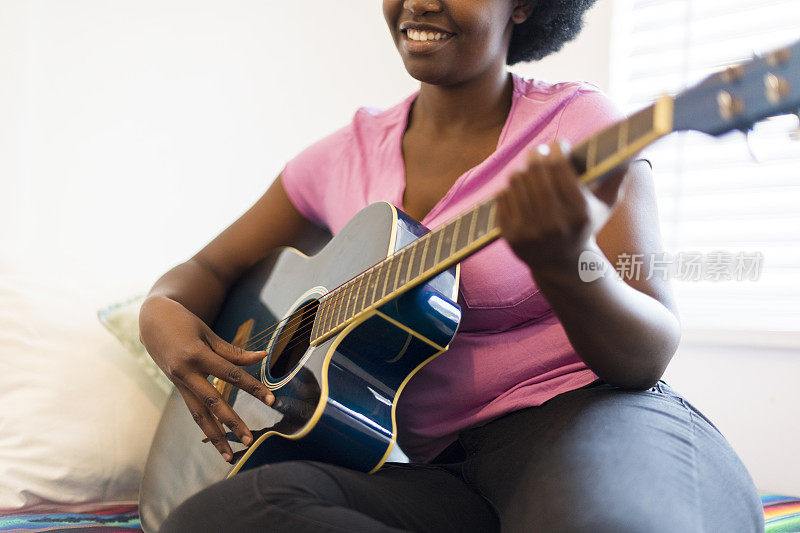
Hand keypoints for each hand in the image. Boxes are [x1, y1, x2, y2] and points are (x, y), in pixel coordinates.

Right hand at [139, 295, 274, 462]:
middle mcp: (186, 373)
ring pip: (199, 415)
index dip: (253, 388)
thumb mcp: (208, 333)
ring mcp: (179, 382)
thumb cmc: (185, 322)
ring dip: (215, 437)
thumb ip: (234, 351)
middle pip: (213, 403)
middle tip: (250, 440)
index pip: (231, 375)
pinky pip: (193, 410)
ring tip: (229, 455)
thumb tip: (262, 357)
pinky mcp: (178, 387)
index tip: (272, 400)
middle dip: (232, 423)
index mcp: (196, 355)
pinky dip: (205, 426)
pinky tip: (217, 440)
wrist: (152, 320)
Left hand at [497, 140, 628, 270]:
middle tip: (540, 152)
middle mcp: (554, 224)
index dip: (557, 149)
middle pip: (535, 169)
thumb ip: (617, 178)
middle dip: (538, 155)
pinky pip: (502, 196)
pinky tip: (520, 191)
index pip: (559, 166)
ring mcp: (530, 232)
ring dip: (523, 171)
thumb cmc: (585, 224)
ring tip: (530, 172)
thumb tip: (632, 152)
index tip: (559, 146)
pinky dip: (510, 189)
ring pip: (516, 180)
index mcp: (578, 214)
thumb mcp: (605, 205)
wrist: (562, 263)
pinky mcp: (511, 237)